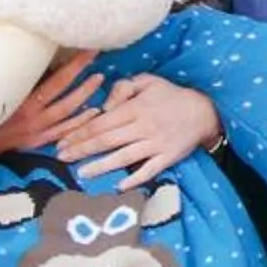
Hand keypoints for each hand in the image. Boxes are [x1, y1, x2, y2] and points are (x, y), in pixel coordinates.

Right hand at [0, 54, 102, 167]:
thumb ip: (13, 80)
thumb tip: (31, 58)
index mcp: (21, 101)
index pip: (56, 80)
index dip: (74, 65)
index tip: (88, 49)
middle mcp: (32, 117)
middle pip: (66, 95)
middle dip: (83, 75)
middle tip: (97, 58)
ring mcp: (35, 131)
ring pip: (67, 113)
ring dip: (84, 96)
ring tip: (100, 80)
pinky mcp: (34, 142)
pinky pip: (61, 132)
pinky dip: (78, 123)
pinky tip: (92, 112)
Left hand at [66, 73, 221, 187]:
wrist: (204, 110)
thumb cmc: (171, 95)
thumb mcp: (147, 81)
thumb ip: (122, 88)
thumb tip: (104, 106)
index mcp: (136, 108)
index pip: (101, 123)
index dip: (80, 133)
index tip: (63, 141)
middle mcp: (143, 127)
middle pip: (106, 141)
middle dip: (81, 150)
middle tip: (61, 158)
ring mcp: (156, 144)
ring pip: (123, 157)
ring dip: (100, 166)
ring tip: (81, 173)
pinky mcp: (168, 157)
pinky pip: (149, 170)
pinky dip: (134, 178)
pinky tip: (119, 186)